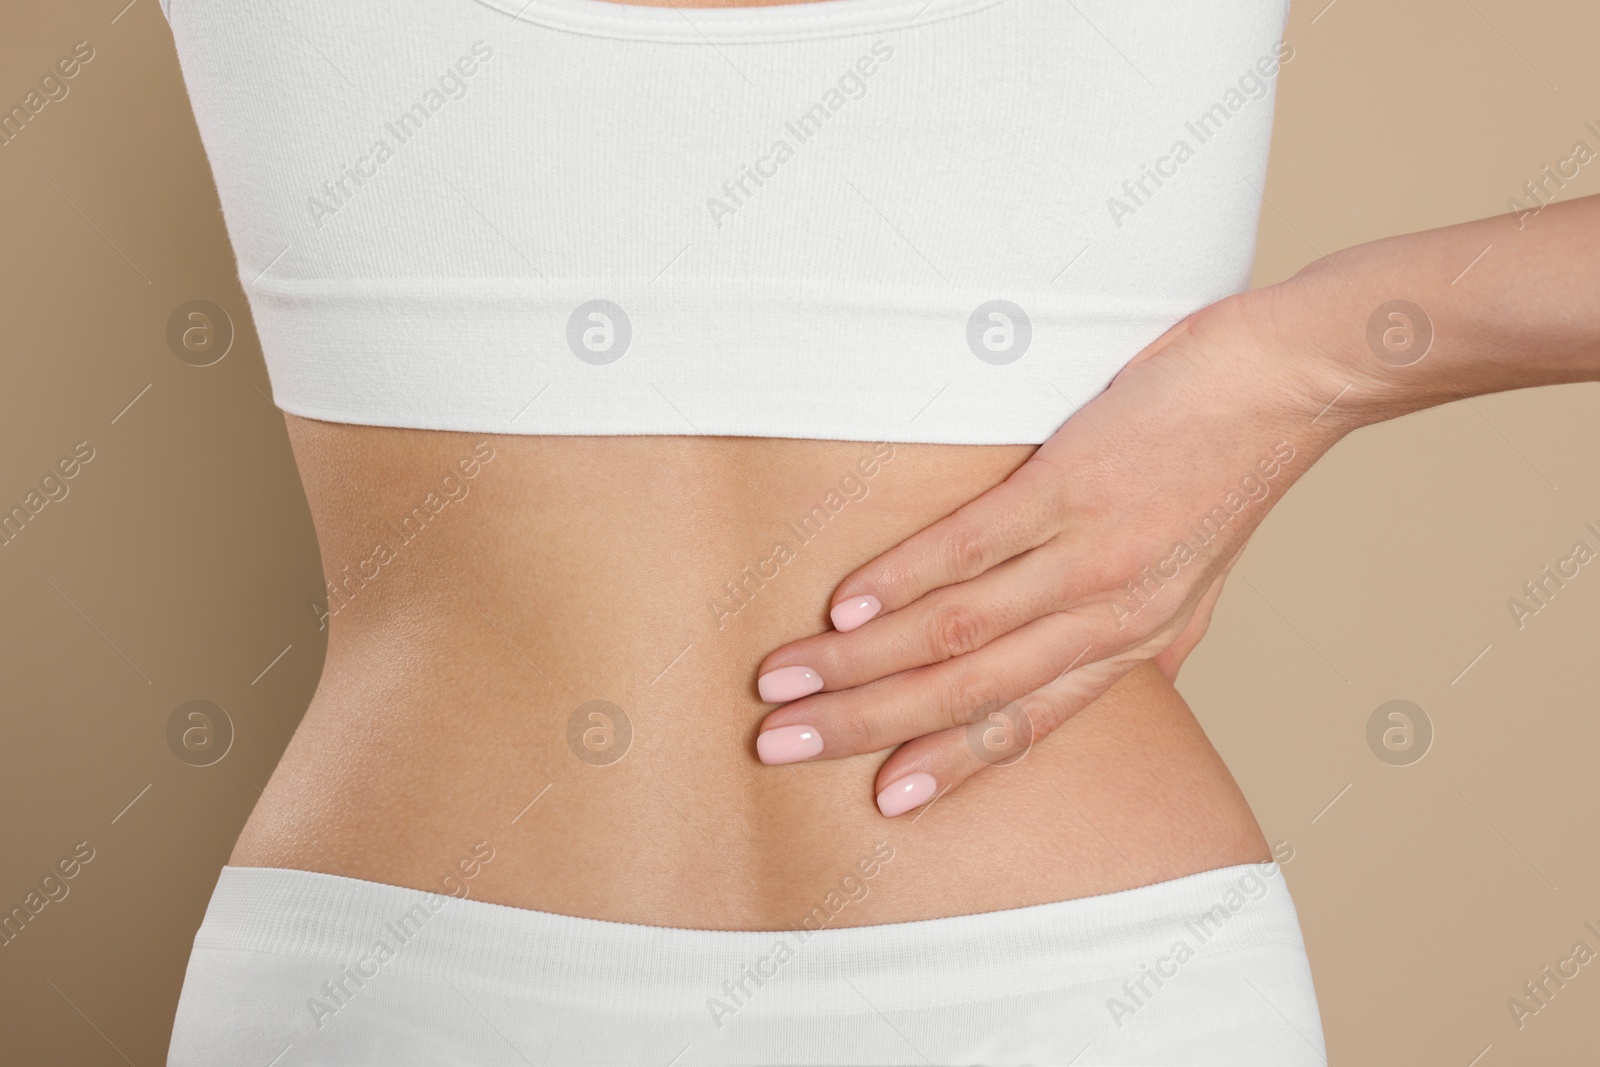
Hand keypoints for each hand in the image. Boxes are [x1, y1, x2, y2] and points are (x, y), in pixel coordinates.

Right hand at [751, 287, 1351, 815]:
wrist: (1289, 382)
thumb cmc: (1230, 473)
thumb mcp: (1199, 585)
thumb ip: (1149, 644)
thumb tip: (1137, 690)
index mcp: (1133, 643)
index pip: (1028, 725)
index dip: (949, 766)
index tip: (880, 801)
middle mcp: (1110, 617)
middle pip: (972, 692)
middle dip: (868, 727)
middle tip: (780, 746)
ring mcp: (1091, 553)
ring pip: (958, 631)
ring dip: (860, 664)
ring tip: (786, 679)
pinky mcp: (1075, 484)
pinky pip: (974, 546)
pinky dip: (903, 581)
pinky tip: (846, 606)